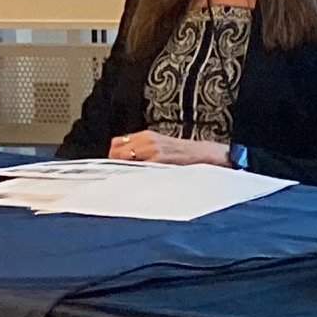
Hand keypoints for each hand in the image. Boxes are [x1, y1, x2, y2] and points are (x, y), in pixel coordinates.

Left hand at [109, 131, 229, 166]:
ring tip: (128, 178)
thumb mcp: (160, 147)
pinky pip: (138, 167)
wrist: (203, 154)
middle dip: (115, 164)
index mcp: (146, 135)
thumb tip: (123, 161)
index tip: (116, 166)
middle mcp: (147, 139)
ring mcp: (153, 149)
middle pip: (116, 151)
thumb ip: (143, 151)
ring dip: (122, 169)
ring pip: (124, 158)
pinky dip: (134, 174)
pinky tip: (138, 180)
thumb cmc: (183, 155)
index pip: (116, 143)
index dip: (113, 156)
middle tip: (120, 175)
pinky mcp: (160, 159)